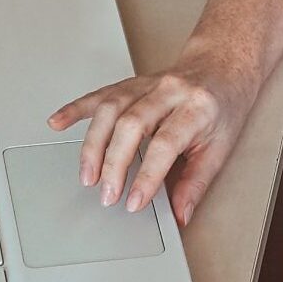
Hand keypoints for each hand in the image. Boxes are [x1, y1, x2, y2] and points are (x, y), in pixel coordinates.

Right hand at [45, 49, 258, 224]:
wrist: (223, 66)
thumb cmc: (225, 105)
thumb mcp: (221, 146)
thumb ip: (197, 182)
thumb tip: (180, 215)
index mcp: (196, 107)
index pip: (165, 143)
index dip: (147, 175)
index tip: (134, 201)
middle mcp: (169, 91)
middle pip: (131, 124)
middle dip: (114, 163)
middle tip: (107, 195)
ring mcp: (146, 84)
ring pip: (110, 108)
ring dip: (93, 144)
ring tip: (87, 175)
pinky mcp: (130, 84)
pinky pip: (99, 95)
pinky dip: (76, 109)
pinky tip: (58, 122)